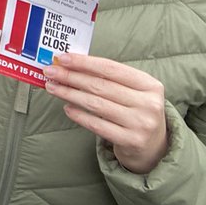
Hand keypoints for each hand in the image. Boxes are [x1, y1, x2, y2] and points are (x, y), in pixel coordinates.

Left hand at [42, 53, 168, 173]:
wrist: (154, 146)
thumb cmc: (136, 109)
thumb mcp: (132, 90)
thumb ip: (107, 77)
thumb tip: (70, 65)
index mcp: (150, 85)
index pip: (111, 69)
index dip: (84, 63)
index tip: (63, 58)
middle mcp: (149, 104)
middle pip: (100, 86)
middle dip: (71, 77)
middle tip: (50, 72)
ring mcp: (141, 124)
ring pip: (96, 105)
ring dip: (69, 94)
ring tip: (53, 87)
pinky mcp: (131, 141)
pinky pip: (98, 125)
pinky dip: (79, 115)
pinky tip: (66, 108)